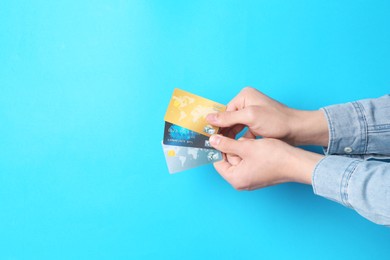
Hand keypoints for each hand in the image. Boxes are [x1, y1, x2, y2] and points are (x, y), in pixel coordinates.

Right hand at [206, 87, 328, 145]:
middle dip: (225, 132)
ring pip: (235, 127)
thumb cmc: (277, 121)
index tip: (212, 137)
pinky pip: (243, 131)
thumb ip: (228, 117)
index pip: (225, 111)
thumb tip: (209, 118)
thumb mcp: (250, 117)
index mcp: (244, 96)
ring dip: (233, 137)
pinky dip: (242, 139)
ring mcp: (252, 114)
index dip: (219, 125)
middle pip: (229, 119)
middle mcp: (247, 103)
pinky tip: (240, 147)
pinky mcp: (257, 124)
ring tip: (228, 147)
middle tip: (219, 145)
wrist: (297, 130)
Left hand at [209, 134, 323, 189]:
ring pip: (239, 157)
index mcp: (235, 178)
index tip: (216, 134)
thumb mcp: (246, 147)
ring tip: (249, 135)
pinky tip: (255, 139)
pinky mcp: (258, 173)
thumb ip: (226, 144)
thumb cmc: (274, 157)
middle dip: (232, 144)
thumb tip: (212, 140)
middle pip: (228, 159)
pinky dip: (250, 148)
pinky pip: (248, 159)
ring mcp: (250, 178)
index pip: (217, 161)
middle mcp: (241, 181)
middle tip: (234, 131)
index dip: (216, 146)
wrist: (296, 163)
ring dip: (242, 144)